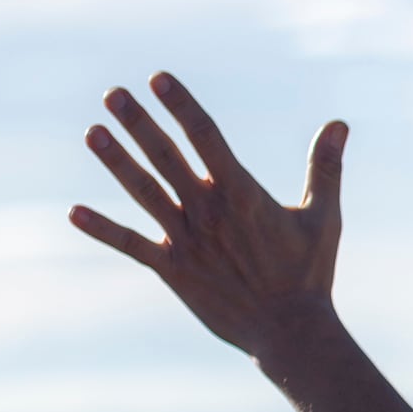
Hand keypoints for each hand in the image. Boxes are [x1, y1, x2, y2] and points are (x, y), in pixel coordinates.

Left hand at [70, 74, 346, 360]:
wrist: (291, 333)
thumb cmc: (310, 275)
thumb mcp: (325, 218)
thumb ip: (326, 168)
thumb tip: (339, 124)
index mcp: (242, 194)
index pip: (206, 137)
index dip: (181, 105)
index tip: (158, 78)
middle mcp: (209, 212)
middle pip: (166, 157)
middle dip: (138, 123)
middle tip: (113, 93)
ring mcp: (187, 241)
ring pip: (144, 192)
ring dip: (116, 161)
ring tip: (92, 131)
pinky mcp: (174, 270)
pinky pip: (131, 245)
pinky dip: (102, 229)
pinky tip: (73, 212)